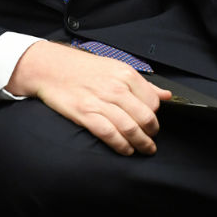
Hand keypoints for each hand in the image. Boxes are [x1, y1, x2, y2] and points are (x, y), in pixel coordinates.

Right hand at [5, 42, 169, 155]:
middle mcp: (116, 87)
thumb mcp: (115, 68)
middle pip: (146, 117)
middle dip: (152, 133)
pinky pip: (110, 134)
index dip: (156, 116)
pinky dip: (121, 146)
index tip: (152, 123)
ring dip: (141, 143)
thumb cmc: (82, 68)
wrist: (50, 67)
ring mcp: (100, 101)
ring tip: (143, 149)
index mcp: (126, 74)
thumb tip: (166, 95)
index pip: (153, 101)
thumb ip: (142, 84)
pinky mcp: (85, 114)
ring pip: (130, 128)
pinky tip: (125, 149)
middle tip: (151, 140)